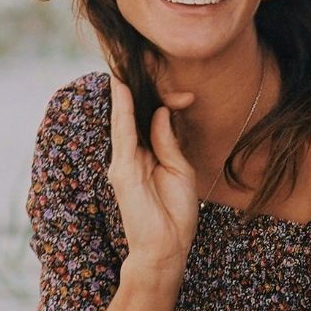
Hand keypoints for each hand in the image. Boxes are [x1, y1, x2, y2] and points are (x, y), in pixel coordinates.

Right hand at [108, 73, 197, 272]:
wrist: (167, 248)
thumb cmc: (175, 214)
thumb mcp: (181, 170)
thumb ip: (169, 141)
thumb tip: (162, 111)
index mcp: (150, 156)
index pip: (154, 121)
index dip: (168, 104)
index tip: (188, 96)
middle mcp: (134, 156)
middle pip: (139, 115)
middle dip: (151, 92)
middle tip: (160, 69)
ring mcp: (125, 161)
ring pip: (126, 118)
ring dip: (129, 91)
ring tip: (128, 63)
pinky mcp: (122, 169)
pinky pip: (122, 132)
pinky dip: (122, 109)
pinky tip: (123, 88)